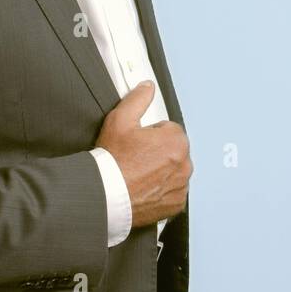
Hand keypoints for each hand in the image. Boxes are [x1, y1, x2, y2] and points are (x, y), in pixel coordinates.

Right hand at [94, 81, 191, 228]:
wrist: (106, 196)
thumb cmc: (113, 161)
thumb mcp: (120, 120)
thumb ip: (137, 99)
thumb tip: (147, 87)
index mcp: (177, 141)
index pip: (169, 130)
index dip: (151, 134)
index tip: (138, 142)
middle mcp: (185, 165)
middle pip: (173, 151)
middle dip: (158, 152)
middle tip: (136, 158)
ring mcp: (181, 186)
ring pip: (173, 171)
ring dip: (161, 171)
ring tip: (138, 174)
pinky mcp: (175, 204)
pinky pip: (172, 191)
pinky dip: (161, 190)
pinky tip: (144, 188)